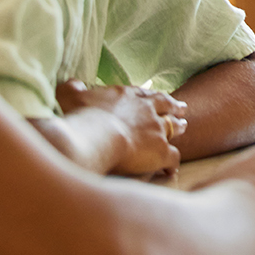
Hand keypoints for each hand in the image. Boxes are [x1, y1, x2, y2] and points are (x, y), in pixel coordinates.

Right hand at [56, 80, 185, 177]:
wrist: (97, 136)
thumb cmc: (82, 116)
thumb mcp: (70, 95)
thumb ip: (72, 88)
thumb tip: (72, 84)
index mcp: (127, 96)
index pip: (143, 94)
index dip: (150, 96)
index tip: (156, 97)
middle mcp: (146, 109)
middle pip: (165, 105)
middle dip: (173, 106)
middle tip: (182, 108)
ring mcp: (156, 129)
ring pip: (173, 126)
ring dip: (178, 127)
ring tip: (184, 127)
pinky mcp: (161, 151)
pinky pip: (172, 157)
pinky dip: (173, 163)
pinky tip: (171, 170)